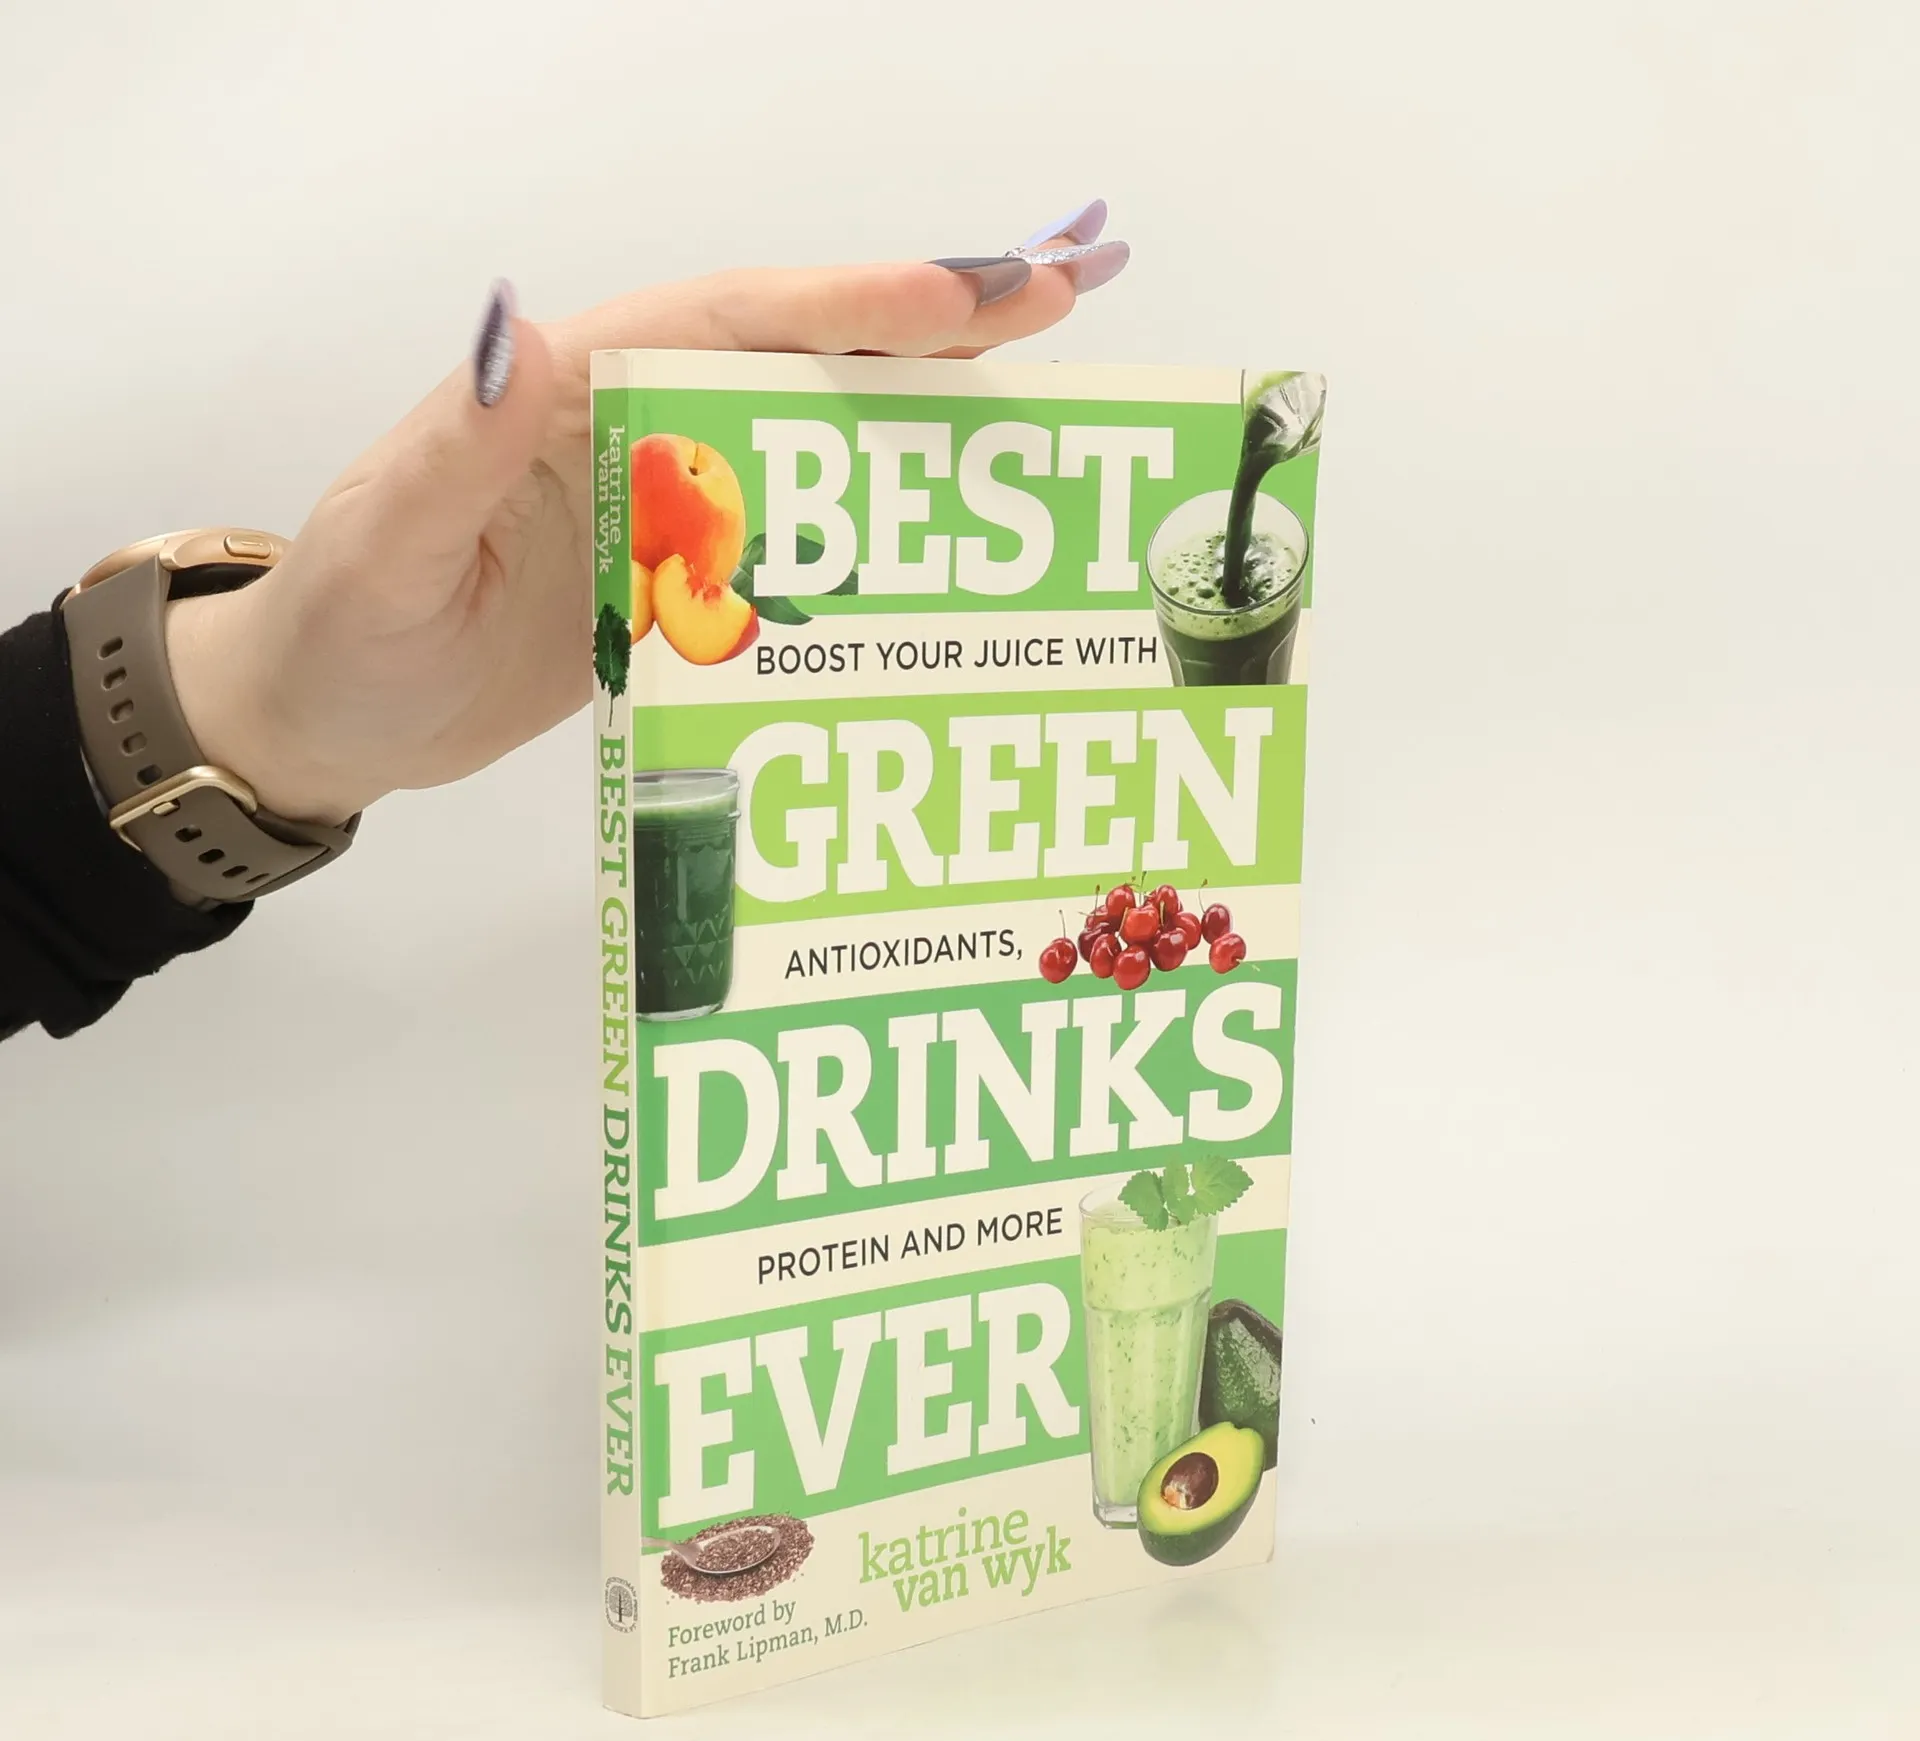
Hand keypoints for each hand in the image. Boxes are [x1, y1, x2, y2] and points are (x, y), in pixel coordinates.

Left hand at [165, 208, 1127, 826]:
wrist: (330, 722)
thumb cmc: (343, 632)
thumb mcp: (391, 542)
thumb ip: (459, 447)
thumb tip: (521, 330)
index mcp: (573, 391)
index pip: (730, 322)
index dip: (853, 307)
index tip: (970, 299)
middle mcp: (633, 427)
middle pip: (799, 354)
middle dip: (929, 324)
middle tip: (1062, 294)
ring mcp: (663, 502)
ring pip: (813, 430)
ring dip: (922, 404)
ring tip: (1043, 386)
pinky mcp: (678, 576)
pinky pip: (797, 528)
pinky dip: (877, 511)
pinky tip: (953, 521)